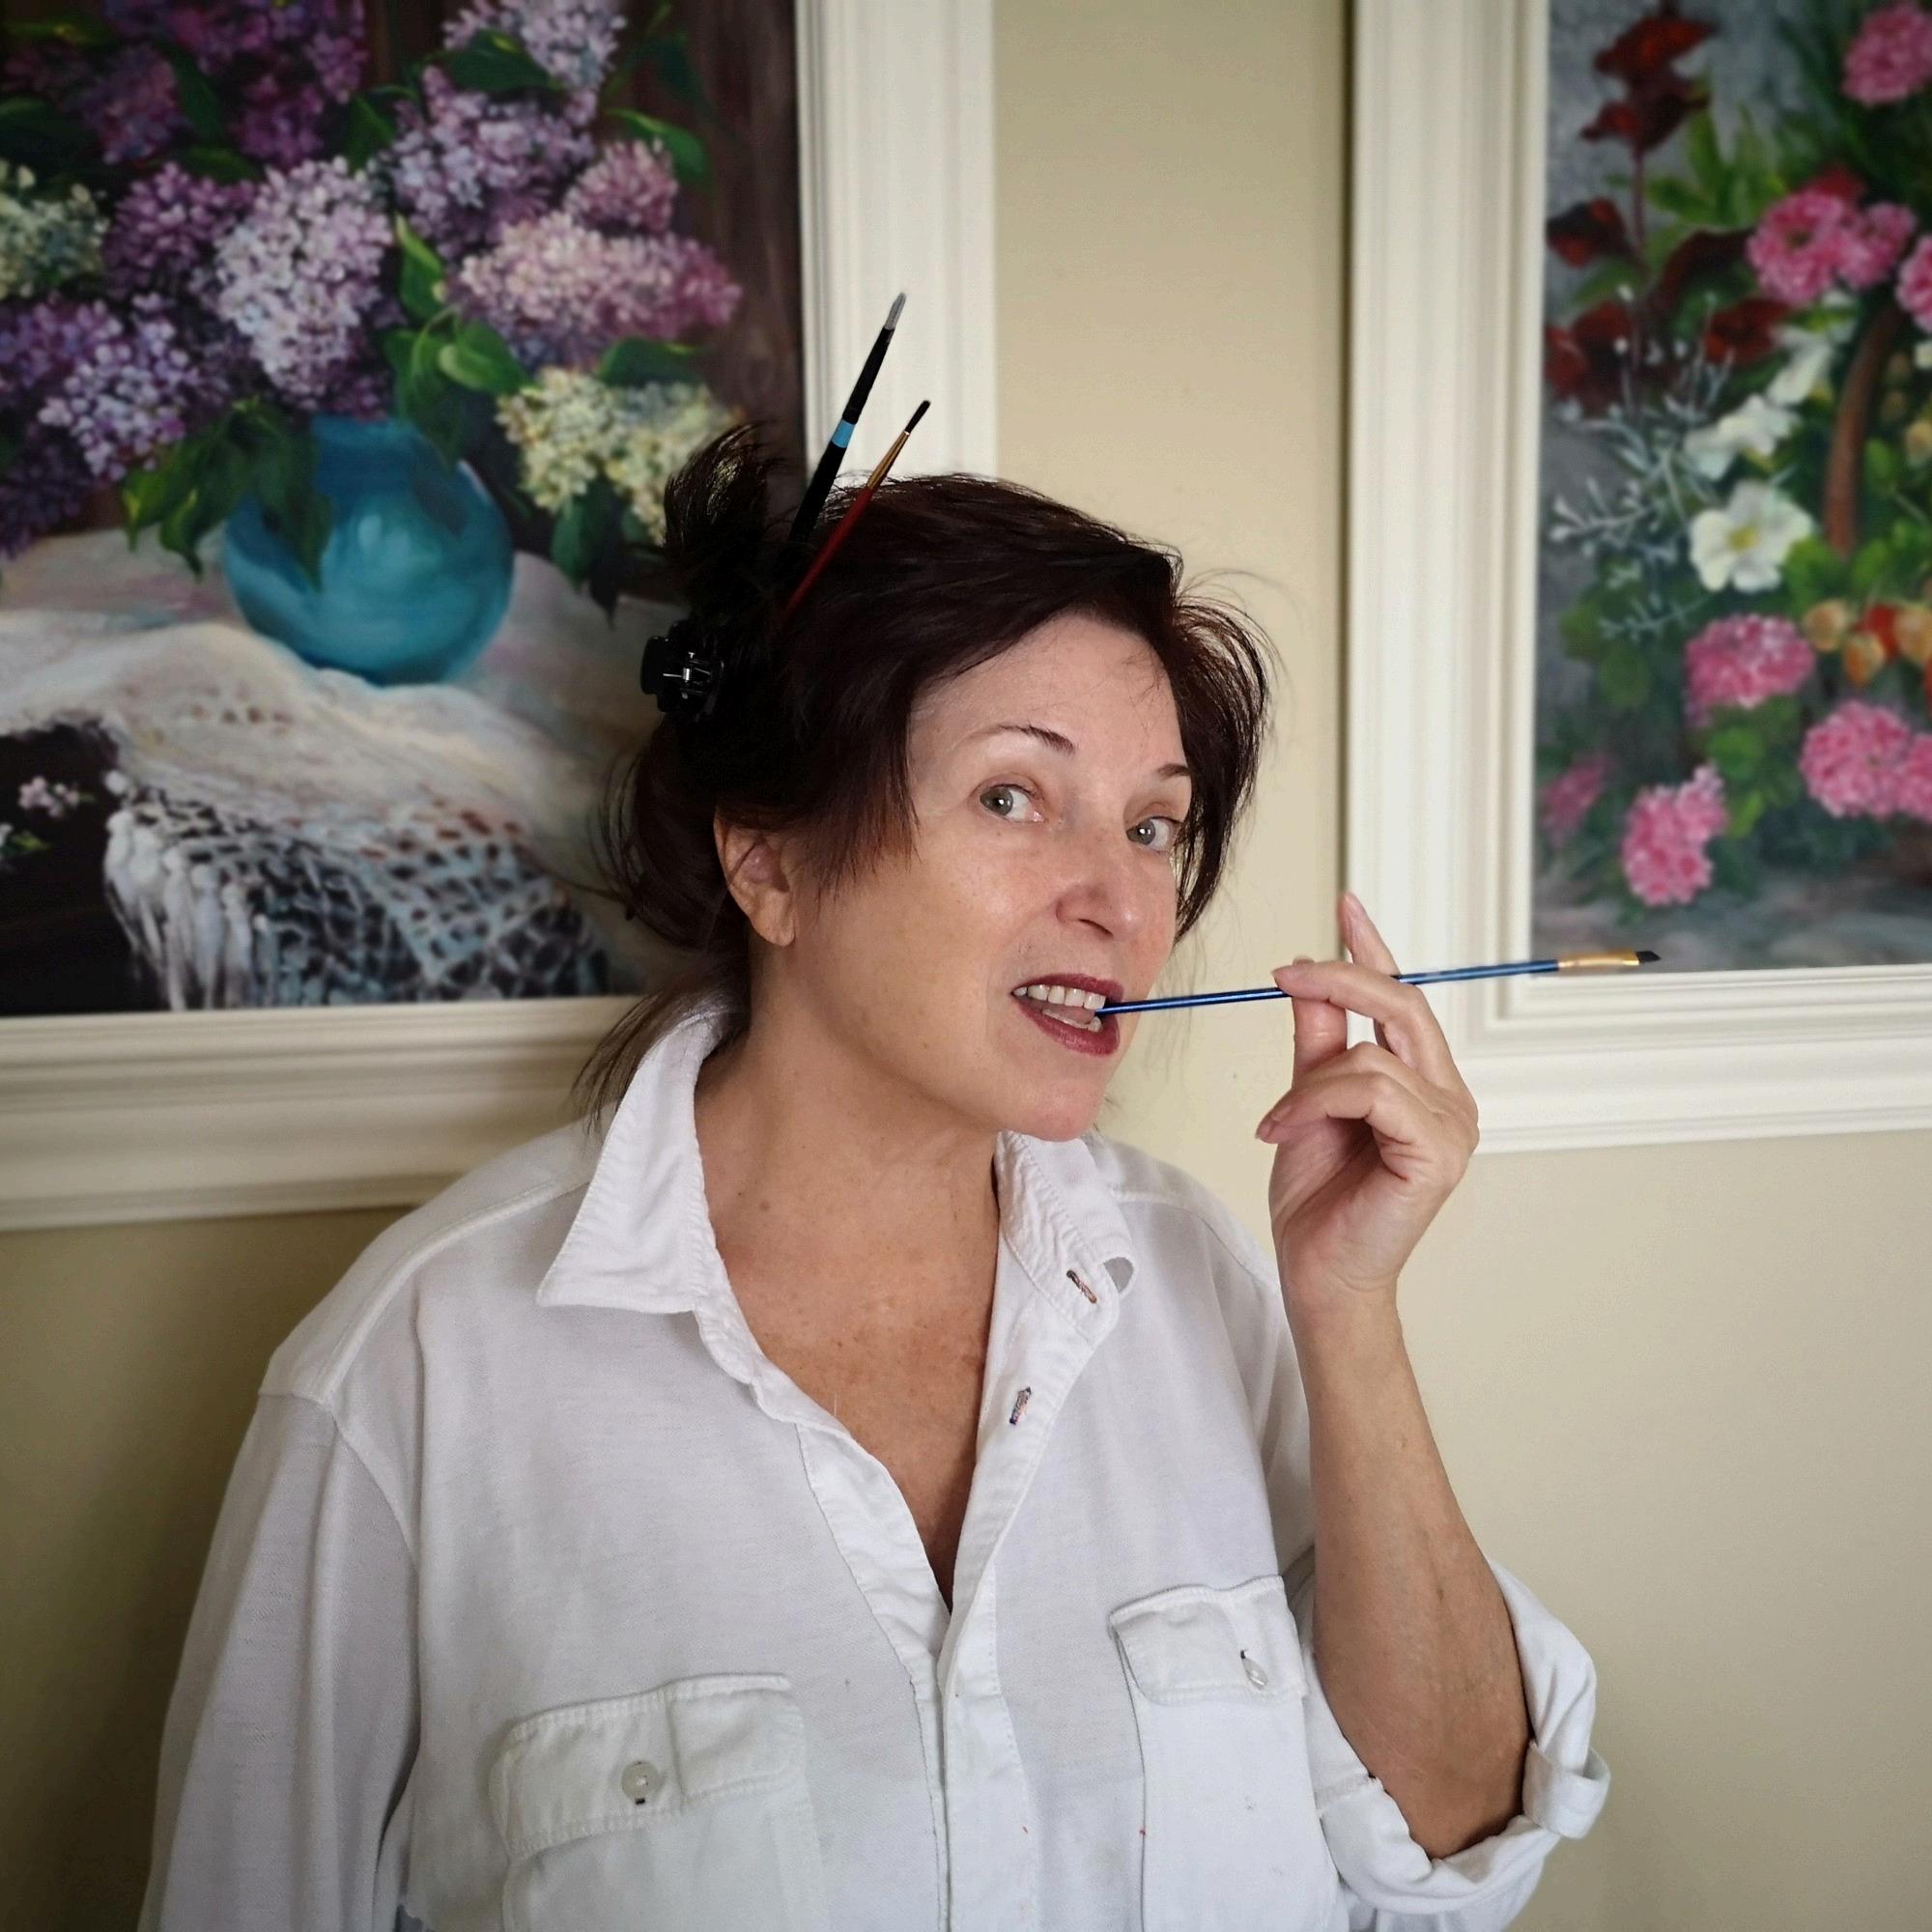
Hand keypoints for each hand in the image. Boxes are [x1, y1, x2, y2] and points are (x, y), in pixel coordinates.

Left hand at [1255, 891, 1479, 1323]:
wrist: (1317, 1272)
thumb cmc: (1317, 1199)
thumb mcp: (1306, 1101)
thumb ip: (1316, 1042)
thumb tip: (1305, 976)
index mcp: (1426, 1083)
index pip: (1405, 999)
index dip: (1375, 949)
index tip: (1344, 904)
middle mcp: (1450, 1099)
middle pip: (1404, 1005)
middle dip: (1342, 977)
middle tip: (1284, 972)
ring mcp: (1453, 1125)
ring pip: (1372, 1055)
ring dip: (1308, 1084)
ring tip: (1276, 1124)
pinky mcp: (1438, 1152)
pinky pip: (1370, 1091)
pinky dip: (1316, 1102)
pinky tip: (1284, 1132)